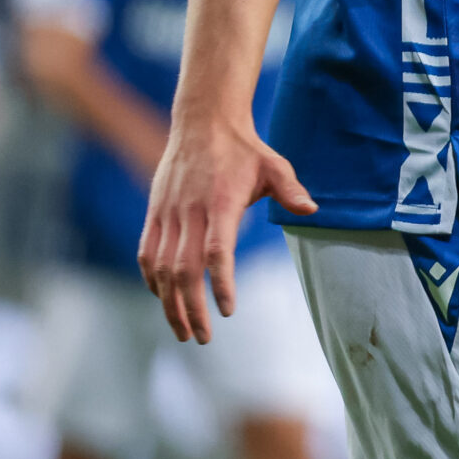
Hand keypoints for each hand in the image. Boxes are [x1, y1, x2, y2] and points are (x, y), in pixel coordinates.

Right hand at [138, 115, 316, 343]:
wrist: (203, 121)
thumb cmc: (244, 149)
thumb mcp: (274, 165)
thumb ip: (291, 190)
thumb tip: (311, 211)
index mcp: (220, 204)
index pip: (217, 252)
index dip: (220, 283)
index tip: (227, 311)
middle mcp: (189, 212)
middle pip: (184, 269)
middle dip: (190, 308)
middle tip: (203, 337)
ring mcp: (167, 213)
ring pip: (160, 267)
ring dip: (168, 302)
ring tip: (182, 329)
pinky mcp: (154, 212)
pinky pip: (146, 253)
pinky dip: (151, 279)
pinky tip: (162, 298)